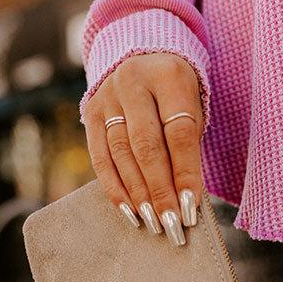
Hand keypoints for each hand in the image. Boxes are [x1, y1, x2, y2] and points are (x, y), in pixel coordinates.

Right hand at [82, 52, 204, 246]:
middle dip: (160, 190)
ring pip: (121, 154)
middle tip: (170, 223)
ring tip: (153, 223)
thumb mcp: (192, 106)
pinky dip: (115, 188)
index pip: (178, 133)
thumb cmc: (175, 95)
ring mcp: (107, 97)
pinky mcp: (90, 112)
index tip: (190, 207)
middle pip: (147, 146)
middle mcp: (133, 82)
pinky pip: (100, 157)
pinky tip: (129, 212)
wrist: (140, 58)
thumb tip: (186, 201)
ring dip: (138, 194)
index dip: (185, 172)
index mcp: (168, 76)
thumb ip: (188, 146)